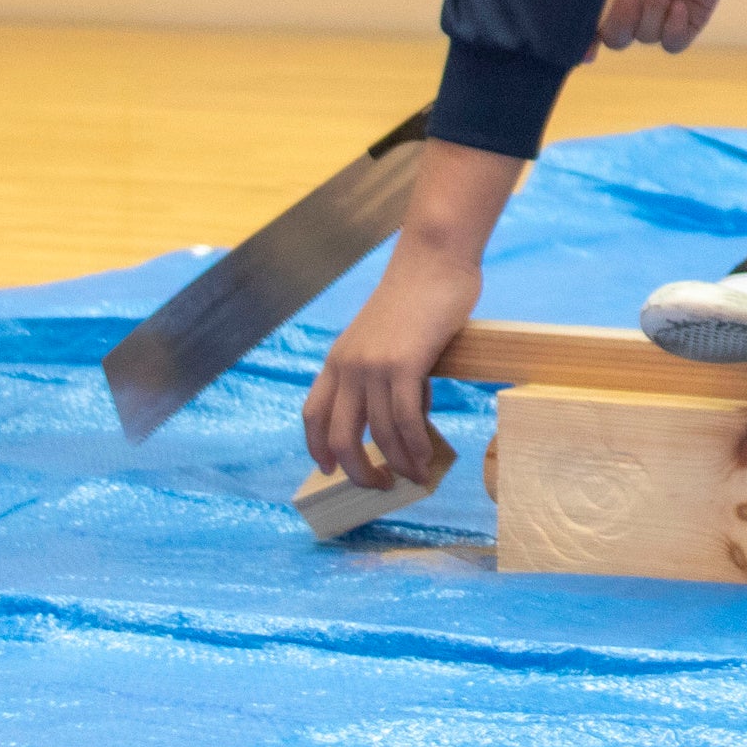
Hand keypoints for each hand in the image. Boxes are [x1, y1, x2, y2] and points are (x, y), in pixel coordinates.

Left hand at [303, 242, 476, 490]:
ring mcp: (373, 367)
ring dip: (397, 463)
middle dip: (357, 471)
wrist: (433, 260)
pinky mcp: (404, 365)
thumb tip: (407, 417)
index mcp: (337, 359)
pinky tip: (426, 457)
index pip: (313, 414)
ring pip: (378, 434)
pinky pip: (406, 421)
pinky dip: (415, 446)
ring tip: (415, 477)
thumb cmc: (417, 295)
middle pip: (339, 437)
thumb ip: (384, 373)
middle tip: (379, 486)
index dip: (317, 448)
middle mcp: (348, 367)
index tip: (328, 470)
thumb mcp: (384, 338)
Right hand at [598, 0, 746, 54]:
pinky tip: (678, 4)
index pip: (590, 24)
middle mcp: (634, 3)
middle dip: (619, 20)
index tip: (585, 49)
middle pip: (616, 37)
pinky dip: (673, 29)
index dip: (583, 41)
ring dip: (652, 8)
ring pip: (646, 35)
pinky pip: (676, 42)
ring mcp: (663, 10)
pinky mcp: (693, 14)